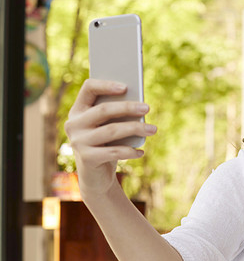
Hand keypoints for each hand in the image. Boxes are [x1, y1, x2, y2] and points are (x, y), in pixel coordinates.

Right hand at [64, 79, 155, 195]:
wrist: (95, 175)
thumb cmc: (106, 144)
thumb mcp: (108, 126)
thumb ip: (117, 114)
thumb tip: (140, 106)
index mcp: (78, 110)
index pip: (88, 89)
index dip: (106, 85)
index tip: (126, 86)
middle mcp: (74, 124)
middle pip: (103, 110)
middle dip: (127, 107)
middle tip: (147, 107)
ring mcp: (78, 141)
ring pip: (111, 130)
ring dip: (135, 128)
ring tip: (153, 129)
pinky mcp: (87, 158)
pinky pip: (113, 152)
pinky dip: (130, 151)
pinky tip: (141, 151)